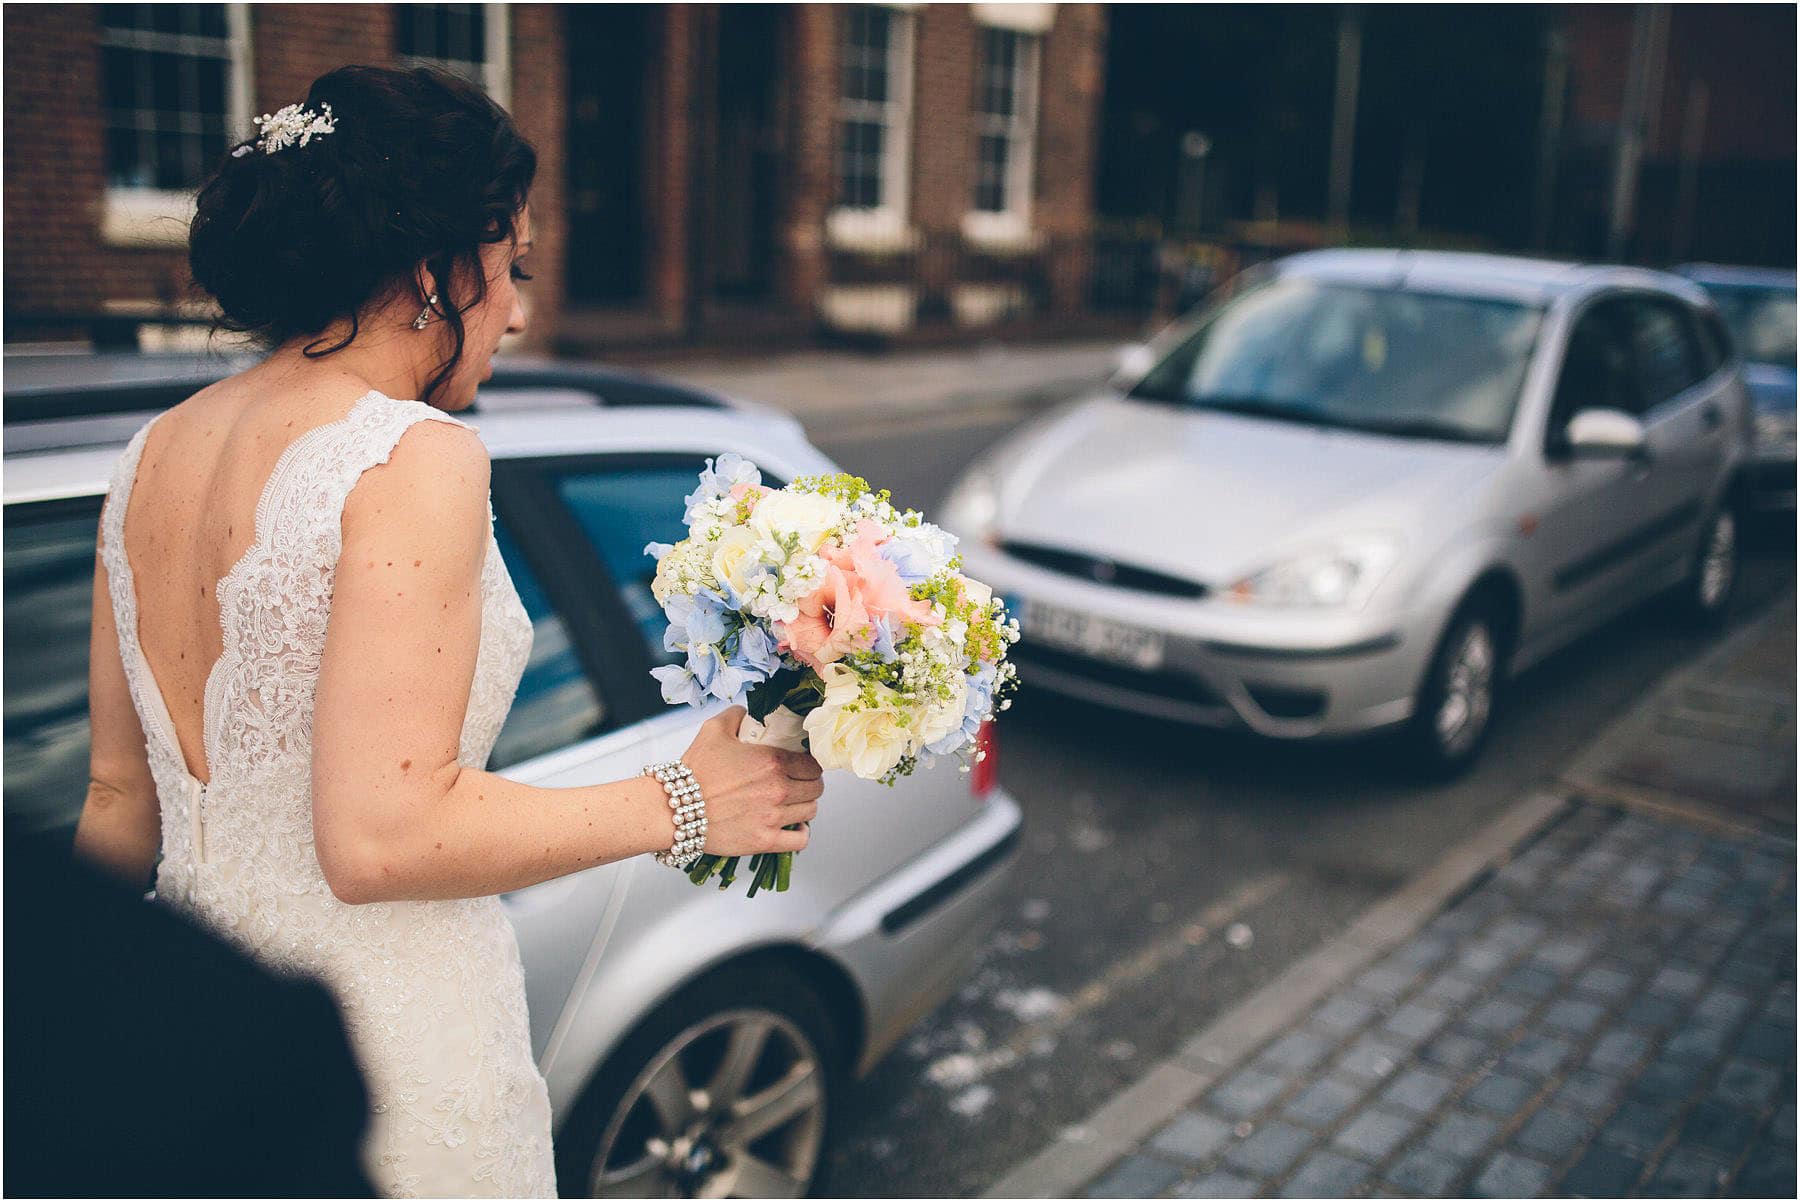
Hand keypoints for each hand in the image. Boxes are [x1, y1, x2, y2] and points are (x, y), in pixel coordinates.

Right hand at [680, 707, 822, 856]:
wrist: (673, 808)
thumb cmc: (694, 771)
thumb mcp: (713, 730)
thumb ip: (736, 715)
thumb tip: (747, 712)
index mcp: (773, 761)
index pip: (813, 764)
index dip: (810, 764)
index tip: (802, 766)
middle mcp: (778, 789)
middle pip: (816, 788)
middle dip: (809, 784)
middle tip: (799, 784)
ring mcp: (772, 817)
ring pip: (810, 811)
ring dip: (805, 806)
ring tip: (794, 803)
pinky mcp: (764, 841)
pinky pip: (800, 840)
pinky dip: (801, 834)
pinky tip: (793, 827)